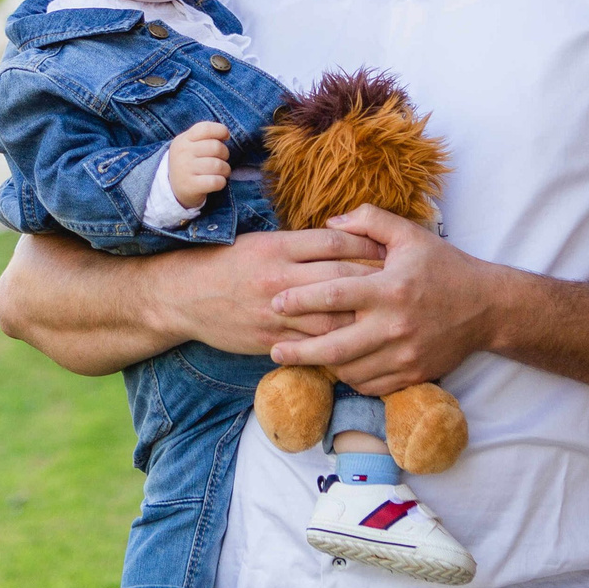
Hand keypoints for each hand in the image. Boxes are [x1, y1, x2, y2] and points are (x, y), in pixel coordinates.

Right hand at [160, 227, 384, 354]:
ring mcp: (276, 313)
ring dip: (365, 318)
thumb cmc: (226, 264)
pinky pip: (312, 347)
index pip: (335, 242)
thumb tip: (345, 240)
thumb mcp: (261, 242)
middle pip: (341, 278)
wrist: (184, 296)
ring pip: (333, 317)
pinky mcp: (271, 340)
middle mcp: (280, 278)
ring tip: (391, 317)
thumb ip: (300, 244)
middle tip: (405, 284)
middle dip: (377, 282)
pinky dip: (339, 346)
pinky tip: (362, 346)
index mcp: (279, 247)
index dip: (367, 244)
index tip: (391, 249)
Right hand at [167, 121, 230, 206]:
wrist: (172, 187)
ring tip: (221, 172)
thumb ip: (205, 136)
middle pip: (216, 147)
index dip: (221, 131)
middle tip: (221, 160)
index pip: (206, 129)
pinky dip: (221, 182)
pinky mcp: (190, 186)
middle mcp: (183, 153)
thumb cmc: (189, 162)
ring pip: (218, 165)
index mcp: (184, 140)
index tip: (225, 137)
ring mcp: (185, 170)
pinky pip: (216, 181)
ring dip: (225, 170)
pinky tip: (216, 182)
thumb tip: (226, 134)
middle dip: (225, 154)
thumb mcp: (190, 144)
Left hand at [265, 206, 503, 395]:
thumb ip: (369, 221)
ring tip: (304, 358)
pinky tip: (340, 367)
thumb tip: (329, 222)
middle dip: (299, 351)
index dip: (300, 300)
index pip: (334, 295)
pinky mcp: (413, 374)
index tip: (276, 302)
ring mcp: (405, 354)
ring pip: (350, 370)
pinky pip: (371, 385)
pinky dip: (351, 378)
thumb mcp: (410, 234)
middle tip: (274, 349)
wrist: (488, 307)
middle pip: (334, 346)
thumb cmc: (444, 266)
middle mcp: (395, 325)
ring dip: (324, 366)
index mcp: (390, 288)